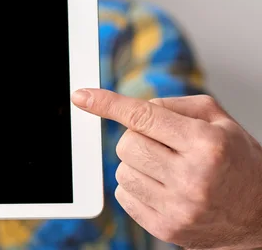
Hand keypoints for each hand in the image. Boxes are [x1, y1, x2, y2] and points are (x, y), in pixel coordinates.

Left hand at [72, 89, 261, 249]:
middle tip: (163, 145)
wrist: (258, 216)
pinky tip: (163, 188)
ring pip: (122, 171)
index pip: (143, 117)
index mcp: (207, 144)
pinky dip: (137, 187)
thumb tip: (130, 107)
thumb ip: (174, 106)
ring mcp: (178, 207)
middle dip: (137, 139)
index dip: (108, 104)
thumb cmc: (237, 161)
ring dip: (137, 165)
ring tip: (168, 169)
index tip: (81, 96)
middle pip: (126, 144)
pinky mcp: (166, 228)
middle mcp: (192, 177)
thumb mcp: (219, 121)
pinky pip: (124, 196)